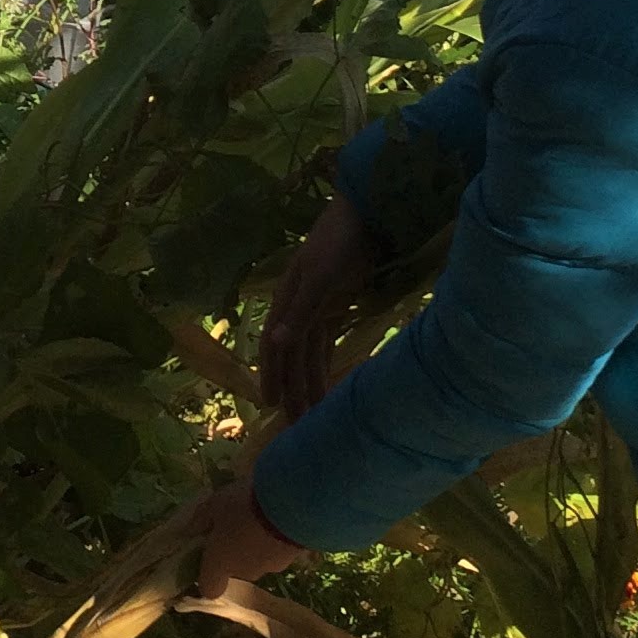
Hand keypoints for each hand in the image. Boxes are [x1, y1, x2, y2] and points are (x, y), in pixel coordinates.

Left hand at [195, 477, 311, 595]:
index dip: (209, 576)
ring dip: (258, 545)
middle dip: (235, 551)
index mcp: (220, 564)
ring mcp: (272, 567)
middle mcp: (245, 573)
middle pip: (236, 570)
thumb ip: (200, 520)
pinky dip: (276, 539)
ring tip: (261, 516)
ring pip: (259, 560)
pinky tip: (278, 516)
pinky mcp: (294, 558)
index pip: (210, 589)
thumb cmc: (242, 506)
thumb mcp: (214, 504)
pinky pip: (279, 551)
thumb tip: (189, 531)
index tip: (208, 555)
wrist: (291, 506)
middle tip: (236, 525)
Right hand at [258, 190, 378, 423]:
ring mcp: (317, 306)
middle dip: (292, 387)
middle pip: (292, 355)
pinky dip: (324, 363)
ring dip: (309, 380)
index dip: (271, 374)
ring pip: (309, 352)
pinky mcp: (336, 305)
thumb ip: (299, 312)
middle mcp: (297, 307)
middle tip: (297, 423)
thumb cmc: (339, 242)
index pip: (274, 345)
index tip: (271, 405)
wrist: (366, 214)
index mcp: (287, 300)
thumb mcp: (319, 277)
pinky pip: (325, 342)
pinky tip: (328, 382)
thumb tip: (276, 344)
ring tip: (313, 412)